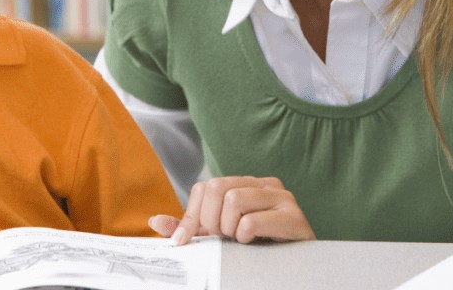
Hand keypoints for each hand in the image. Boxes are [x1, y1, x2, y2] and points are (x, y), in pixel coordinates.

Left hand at [148, 176, 315, 244]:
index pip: (204, 187)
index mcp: (246, 184)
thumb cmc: (257, 249)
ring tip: (241, 240)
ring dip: (230, 229)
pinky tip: (254, 243)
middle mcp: (265, 183)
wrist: (296, 269)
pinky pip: (251, 221)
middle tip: (224, 238)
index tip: (190, 239)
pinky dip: (245, 237)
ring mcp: (282, 197)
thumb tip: (156, 222)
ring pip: (233, 200)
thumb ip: (191, 227)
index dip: (192, 216)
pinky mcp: (294, 217)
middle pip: (216, 187)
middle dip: (211, 221)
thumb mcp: (219, 235)